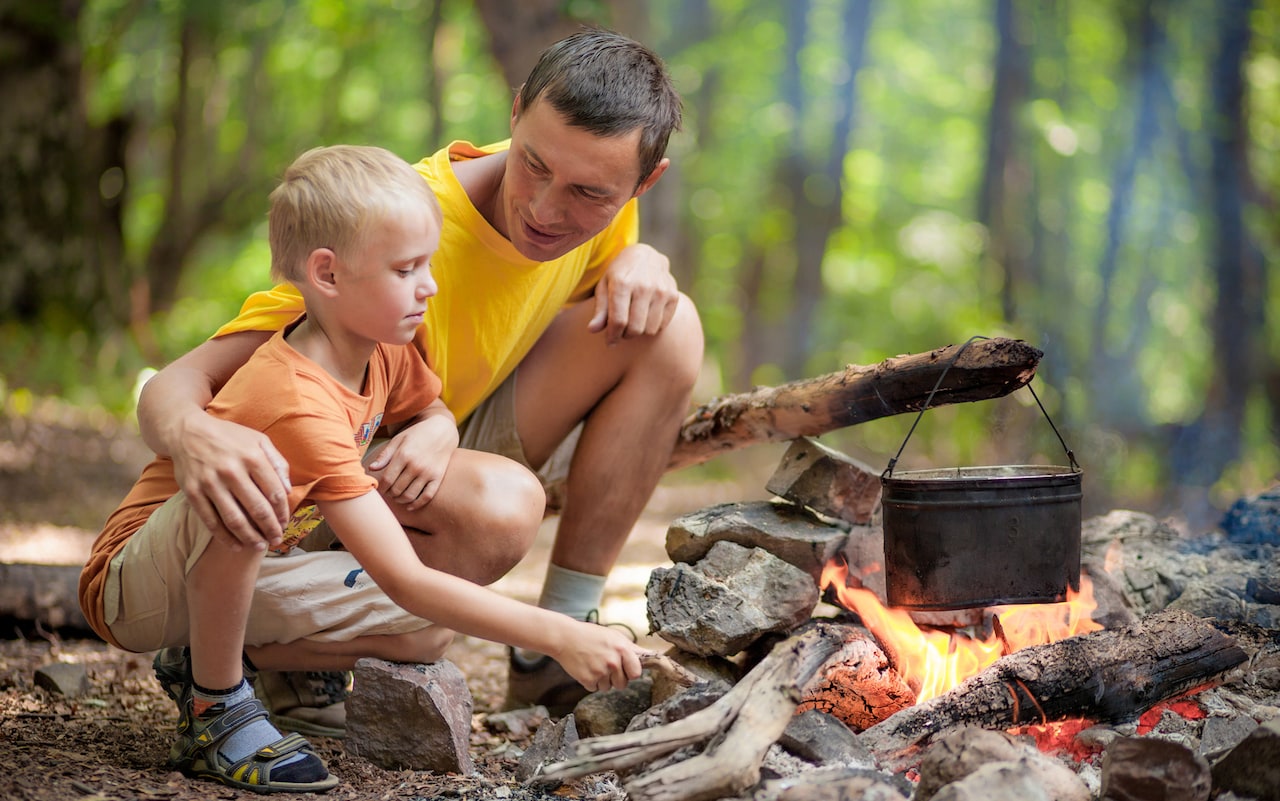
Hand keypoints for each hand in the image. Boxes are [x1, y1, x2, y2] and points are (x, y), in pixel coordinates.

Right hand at [170, 413, 289, 550]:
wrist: (187, 431)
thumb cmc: (229, 437)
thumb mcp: (259, 439)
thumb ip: (278, 462)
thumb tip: (289, 490)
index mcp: (252, 457)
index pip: (275, 493)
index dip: (282, 513)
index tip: (285, 523)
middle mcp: (231, 471)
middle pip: (257, 509)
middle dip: (270, 529)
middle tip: (277, 540)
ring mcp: (210, 483)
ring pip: (234, 519)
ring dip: (250, 538)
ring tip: (260, 547)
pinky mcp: (192, 492)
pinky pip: (210, 521)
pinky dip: (224, 537)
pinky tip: (235, 546)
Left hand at [367, 413, 458, 510]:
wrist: (442, 430)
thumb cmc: (417, 434)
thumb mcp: (399, 440)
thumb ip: (385, 455)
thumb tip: (371, 469)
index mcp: (404, 455)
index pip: (387, 480)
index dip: (381, 488)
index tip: (379, 488)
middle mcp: (416, 465)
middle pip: (397, 489)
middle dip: (389, 494)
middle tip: (387, 493)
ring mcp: (428, 473)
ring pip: (410, 496)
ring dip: (400, 500)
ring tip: (396, 497)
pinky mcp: (438, 477)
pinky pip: (426, 496)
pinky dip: (417, 504)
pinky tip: (409, 506)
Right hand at [553, 620, 645, 692]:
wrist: (565, 637)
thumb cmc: (591, 635)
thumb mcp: (615, 637)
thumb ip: (633, 649)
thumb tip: (654, 656)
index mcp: (622, 649)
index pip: (636, 673)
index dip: (630, 671)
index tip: (624, 667)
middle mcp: (613, 662)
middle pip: (623, 684)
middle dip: (616, 678)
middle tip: (605, 664)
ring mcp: (600, 672)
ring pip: (608, 687)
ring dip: (602, 680)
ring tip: (593, 663)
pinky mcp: (587, 680)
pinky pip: (595, 688)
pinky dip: (590, 681)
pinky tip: (586, 667)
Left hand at [587, 243, 679, 344]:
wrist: (646, 256)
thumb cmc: (619, 274)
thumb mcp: (604, 286)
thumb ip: (600, 310)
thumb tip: (592, 330)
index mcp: (622, 283)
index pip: (618, 321)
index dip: (612, 336)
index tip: (609, 342)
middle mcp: (644, 286)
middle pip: (635, 328)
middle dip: (625, 335)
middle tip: (621, 331)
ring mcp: (661, 291)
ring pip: (649, 330)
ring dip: (639, 332)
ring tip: (632, 323)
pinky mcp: (673, 296)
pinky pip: (661, 325)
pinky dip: (652, 326)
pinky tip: (645, 317)